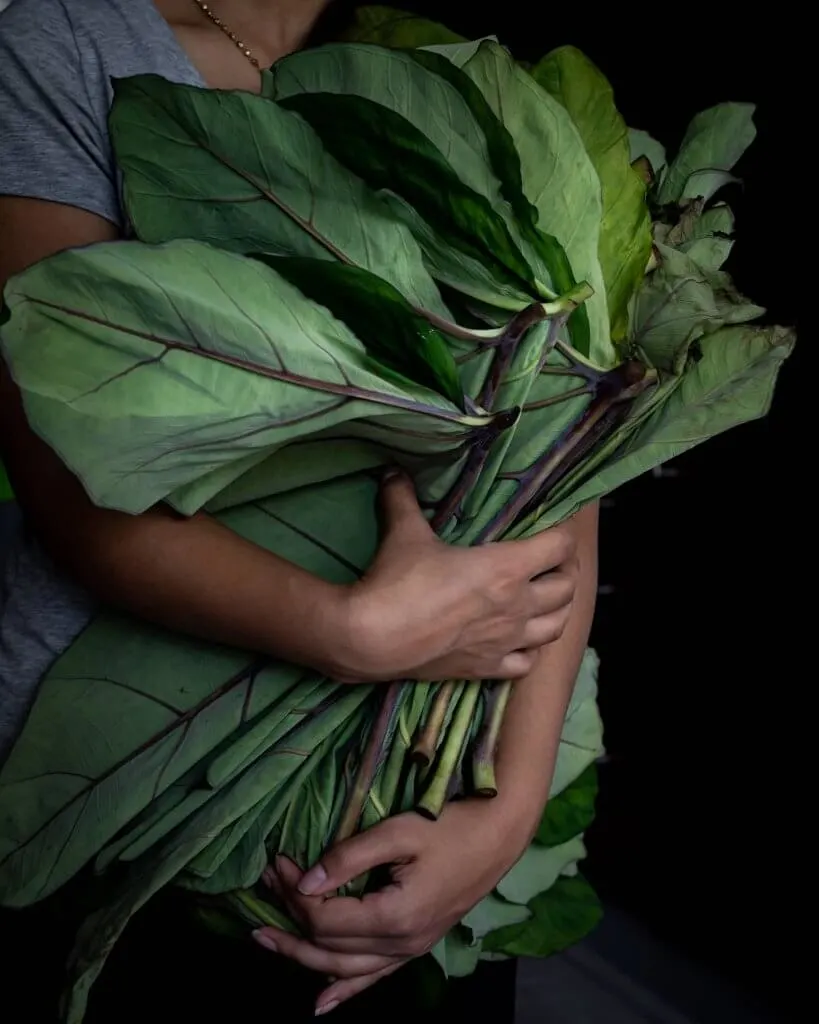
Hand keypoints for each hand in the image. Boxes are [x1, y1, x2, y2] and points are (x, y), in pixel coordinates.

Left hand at [252, 800, 530, 1014]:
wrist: (498, 836)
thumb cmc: (451, 827)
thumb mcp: (399, 832)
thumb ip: (350, 857)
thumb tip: (305, 881)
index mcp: (393, 917)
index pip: (326, 918)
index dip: (295, 893)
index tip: (279, 862)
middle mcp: (399, 945)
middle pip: (328, 946)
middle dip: (289, 919)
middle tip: (263, 889)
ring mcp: (409, 951)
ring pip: (344, 969)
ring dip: (302, 956)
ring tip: (266, 941)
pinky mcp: (416, 946)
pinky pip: (373, 978)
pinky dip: (344, 992)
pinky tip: (321, 1004)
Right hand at [336, 471, 576, 682]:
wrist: (374, 639)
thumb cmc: (397, 581)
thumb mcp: (404, 532)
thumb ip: (403, 498)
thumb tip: (392, 471)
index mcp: (507, 567)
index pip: (560, 547)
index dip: (563, 533)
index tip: (554, 527)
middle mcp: (517, 605)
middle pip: (567, 588)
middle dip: (566, 571)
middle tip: (552, 561)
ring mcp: (506, 641)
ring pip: (557, 627)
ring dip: (557, 610)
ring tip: (546, 600)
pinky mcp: (488, 668)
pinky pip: (527, 663)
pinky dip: (531, 651)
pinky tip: (520, 642)